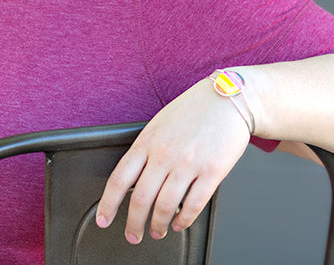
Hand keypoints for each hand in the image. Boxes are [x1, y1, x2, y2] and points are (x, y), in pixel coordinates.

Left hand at [95, 77, 251, 242]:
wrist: (230, 98)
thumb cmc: (195, 108)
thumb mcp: (160, 122)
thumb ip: (146, 148)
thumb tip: (135, 179)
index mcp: (148, 141)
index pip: (119, 179)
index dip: (108, 204)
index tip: (103, 220)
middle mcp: (165, 153)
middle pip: (140, 199)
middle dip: (133, 224)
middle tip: (133, 235)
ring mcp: (189, 163)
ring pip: (165, 206)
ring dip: (158, 225)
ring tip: (157, 231)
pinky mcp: (212, 171)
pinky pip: (193, 204)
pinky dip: (183, 220)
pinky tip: (179, 223)